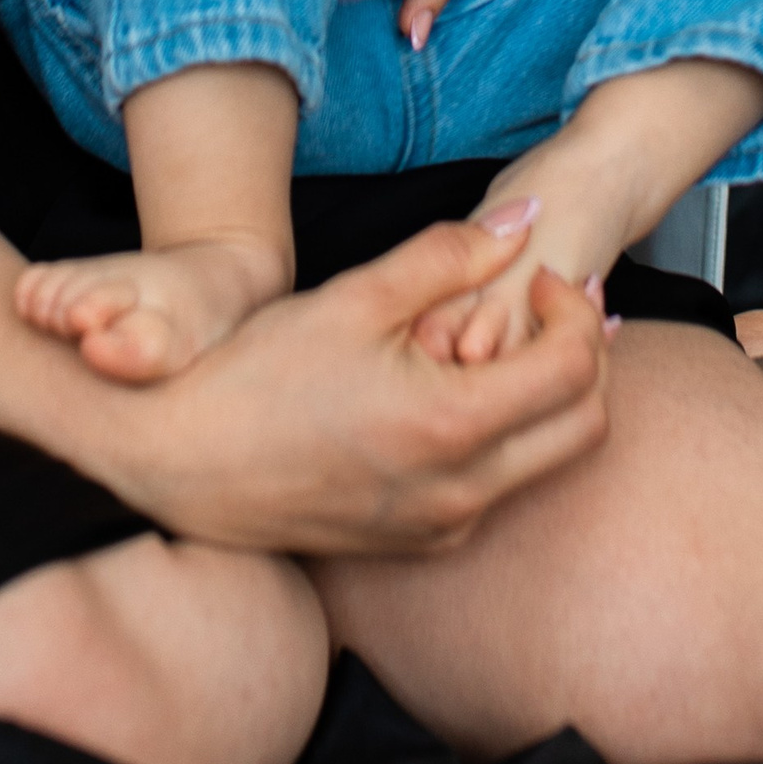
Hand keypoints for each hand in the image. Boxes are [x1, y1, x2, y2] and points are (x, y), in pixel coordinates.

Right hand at [115, 217, 610, 555]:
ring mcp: (440, 529)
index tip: (535, 272)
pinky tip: (457, 391)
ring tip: (506, 338)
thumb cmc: (253, 376)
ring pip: (544, 463)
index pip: (574, 369)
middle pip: (586, 427)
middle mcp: (459, 493)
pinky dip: (503, 437)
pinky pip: (494, 490)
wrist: (175, 463)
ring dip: (547, 399)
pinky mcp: (416, 544)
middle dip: (587, 357)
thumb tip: (526, 219)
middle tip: (552, 305)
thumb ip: (448, 255)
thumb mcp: (352, 297)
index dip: (575, 308)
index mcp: (449, 427)